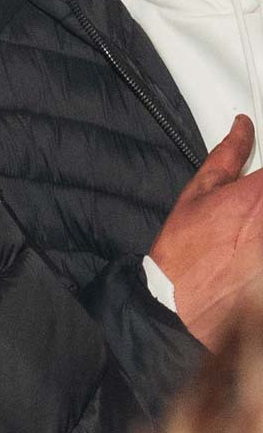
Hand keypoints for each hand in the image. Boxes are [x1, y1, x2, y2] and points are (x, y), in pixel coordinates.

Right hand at [150, 114, 262, 348]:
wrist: (179, 306)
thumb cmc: (183, 252)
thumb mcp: (197, 195)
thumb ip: (227, 155)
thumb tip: (243, 126)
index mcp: (259, 192)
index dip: (262, 181)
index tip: (255, 188)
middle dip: (260, 205)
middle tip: (243, 219)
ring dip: (259, 227)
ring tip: (246, 239)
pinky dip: (259, 252)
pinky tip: (249, 257)